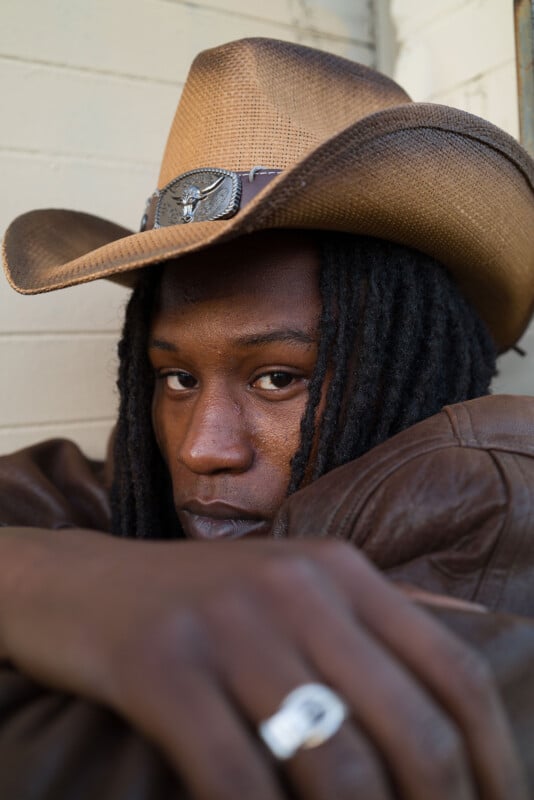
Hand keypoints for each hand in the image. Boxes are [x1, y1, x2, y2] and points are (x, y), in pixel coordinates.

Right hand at [0, 529, 526, 798]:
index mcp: (341, 569)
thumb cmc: (205, 601)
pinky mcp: (164, 666)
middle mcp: (295, 585)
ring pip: (334, 766)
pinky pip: (238, 779)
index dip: (495, 761)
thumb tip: (473, 651)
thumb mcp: (296, 585)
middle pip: (410, 730)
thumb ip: (376, 618)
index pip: (454, 671)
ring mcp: (229, 623)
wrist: (85, 581)